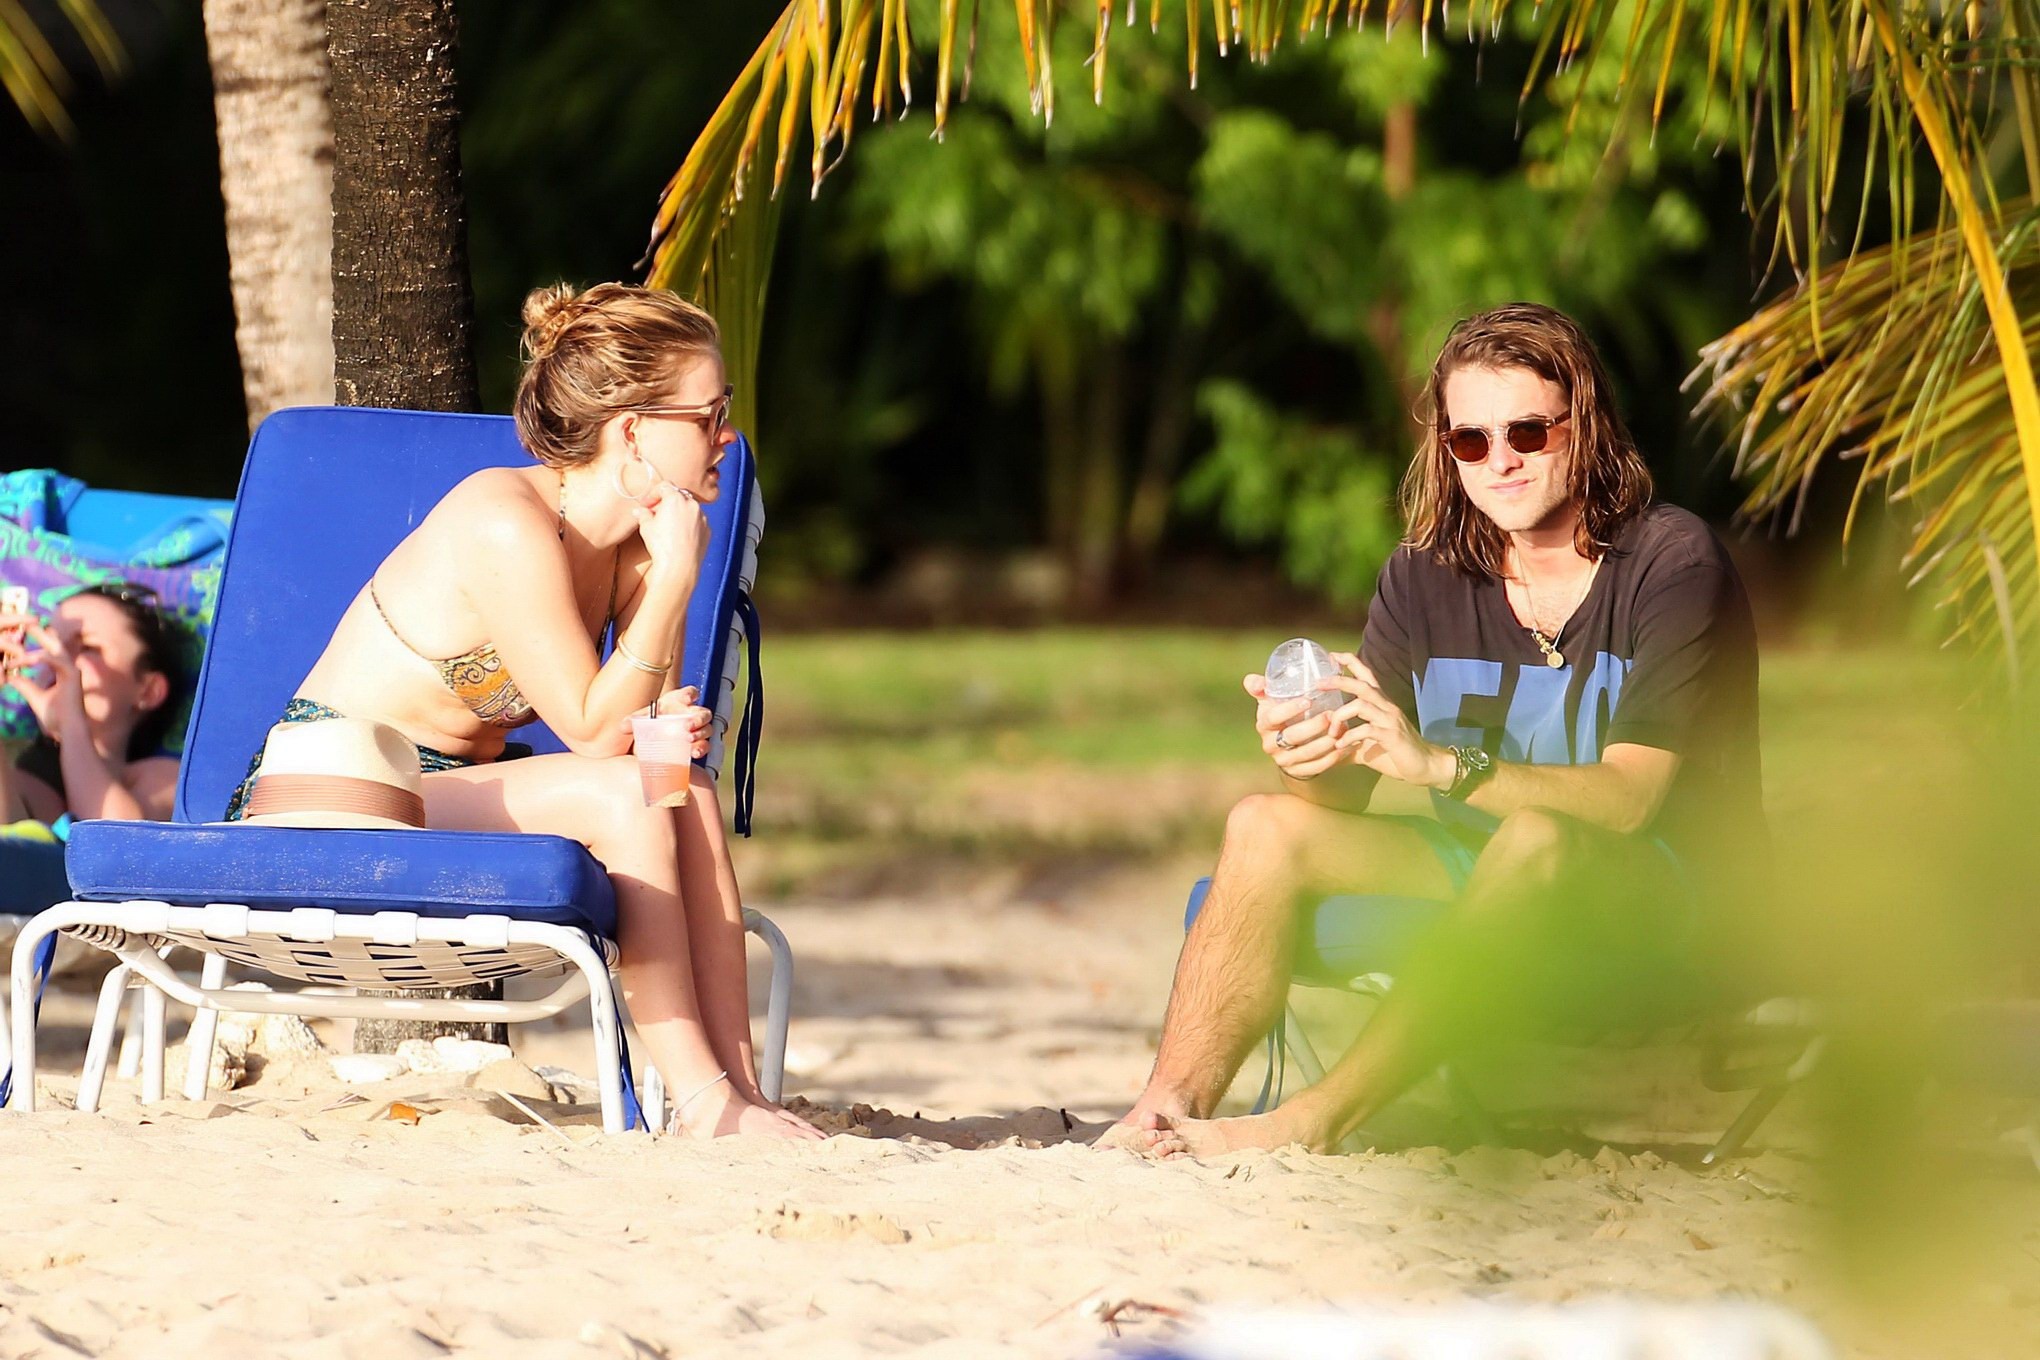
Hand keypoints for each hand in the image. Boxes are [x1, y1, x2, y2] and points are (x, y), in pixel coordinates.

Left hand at [2, 616, 83, 737]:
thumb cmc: (56, 718)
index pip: (50, 651)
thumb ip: (25, 686)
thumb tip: (11, 677)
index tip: (23, 633)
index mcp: (63, 672)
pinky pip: (56, 661)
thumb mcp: (35, 698)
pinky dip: (42, 658)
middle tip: (24, 622)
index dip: (39, 640)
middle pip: (55, 644)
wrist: (68, 730)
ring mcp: (73, 671)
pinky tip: (28, 658)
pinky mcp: (73, 676)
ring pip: (54, 650)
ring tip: (24, 634)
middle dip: (40, 633)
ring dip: (38, 643)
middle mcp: (70, 669)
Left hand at [618, 686, 711, 759]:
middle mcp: (691, 714)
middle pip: (703, 713)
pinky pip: (705, 745)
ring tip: (689, 739)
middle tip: (687, 726)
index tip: (687, 699)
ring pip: (707, 729)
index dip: (690, 694)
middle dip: (698, 718)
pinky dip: (701, 748)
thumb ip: (633, 721)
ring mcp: (697, 730)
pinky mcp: (698, 745)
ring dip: (700, 734)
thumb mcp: (642, 720)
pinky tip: (693, 752)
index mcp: (679, 702)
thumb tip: (623, 726)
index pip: (690, 693)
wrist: (653, 742)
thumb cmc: (651, 724)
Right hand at [631, 478, 708, 583]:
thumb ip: (643, 514)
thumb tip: (639, 511)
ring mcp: (702, 517)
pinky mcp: (708, 530)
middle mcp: (692, 505)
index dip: (653, 494)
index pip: (664, 486)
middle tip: (654, 514)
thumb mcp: (646, 527)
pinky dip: (688, 525)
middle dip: (665, 503)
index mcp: (676, 499)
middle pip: (677, 496)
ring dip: (678, 513)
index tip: (646, 505)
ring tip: (667, 527)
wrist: (679, 567)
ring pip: (689, 509)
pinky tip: (679, 537)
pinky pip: (696, 522)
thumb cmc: (661, 545)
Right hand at [1245, 672, 1345, 779]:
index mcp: (1264, 725)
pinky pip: (1316, 767)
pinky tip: (1344, 746)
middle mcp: (1270, 745)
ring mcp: (1284, 760)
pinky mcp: (1297, 772)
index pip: (1273, 717)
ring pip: (1307, 753)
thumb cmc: (1279, 713)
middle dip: (1313, 726)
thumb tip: (1254, 681)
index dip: (1289, 709)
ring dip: (1326, 742)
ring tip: (1342, 728)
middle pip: (1292, 736)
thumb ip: (1260, 686)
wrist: (1283, 744)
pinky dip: (1332, 757)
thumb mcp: (1268, 699)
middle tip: (1331, 715)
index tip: (1308, 700)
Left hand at [1323, 651, 1453, 788]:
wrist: (1425, 766)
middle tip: (1319, 684)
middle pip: (1362, 684)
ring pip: (1361, 704)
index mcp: (1381, 704)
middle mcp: (1387, 707)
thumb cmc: (1396, 753)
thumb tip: (1328, 745)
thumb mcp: (1368, 744)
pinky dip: (1349, 736)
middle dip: (1339, 681)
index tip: (1332, 656)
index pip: (1367, 675)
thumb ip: (1350, 740)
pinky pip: (1366, 729)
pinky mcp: (1391, 736)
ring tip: (1331, 732)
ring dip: (1340, 715)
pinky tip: (1340, 746)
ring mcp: (1390, 720)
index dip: (1351, 662)